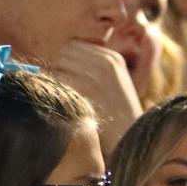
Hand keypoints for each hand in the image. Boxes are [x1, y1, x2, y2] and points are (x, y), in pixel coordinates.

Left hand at [50, 40, 141, 155]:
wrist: (132, 140)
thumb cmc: (119, 116)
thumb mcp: (116, 84)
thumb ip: (94, 66)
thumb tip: (59, 56)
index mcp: (113, 58)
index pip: (73, 45)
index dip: (65, 60)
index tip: (68, 77)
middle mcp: (106, 62)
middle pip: (63, 53)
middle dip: (58, 68)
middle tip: (63, 89)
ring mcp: (97, 75)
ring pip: (57, 65)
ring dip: (55, 81)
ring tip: (65, 98)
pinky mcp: (87, 90)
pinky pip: (57, 81)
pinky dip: (55, 92)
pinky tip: (64, 105)